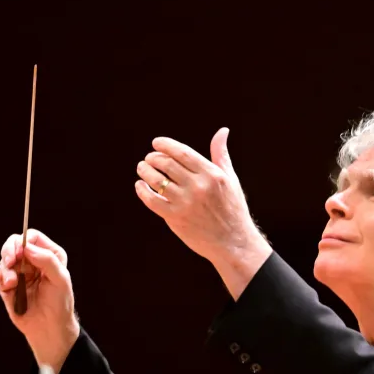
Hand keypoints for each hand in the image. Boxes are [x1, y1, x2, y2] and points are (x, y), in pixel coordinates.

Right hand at [0, 229, 79, 372]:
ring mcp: (20, 272)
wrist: (48, 328)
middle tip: (9, 262)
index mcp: (50, 256)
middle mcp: (33, 261)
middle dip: (8, 251)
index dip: (22, 241)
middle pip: (14, 244)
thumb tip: (26, 247)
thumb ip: (46, 260)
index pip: (32, 237)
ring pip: (4, 260)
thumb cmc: (59, 304)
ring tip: (11, 283)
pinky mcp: (8, 285)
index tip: (18, 253)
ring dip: (5, 269)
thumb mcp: (60, 280)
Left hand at [134, 128, 270, 294]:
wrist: (233, 242)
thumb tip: (222, 131)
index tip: (156, 143)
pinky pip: (152, 201)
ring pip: (156, 180)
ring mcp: (186, 203)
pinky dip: (142, 191)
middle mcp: (199, 187)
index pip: (182, 152)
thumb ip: (220, 155)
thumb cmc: (232, 209)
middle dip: (153, 157)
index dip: (165, 145)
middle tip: (149, 158)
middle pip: (167, 164)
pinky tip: (140, 186)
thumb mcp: (230, 179)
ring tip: (142, 168)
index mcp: (212, 175)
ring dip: (145, 170)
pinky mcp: (176, 218)